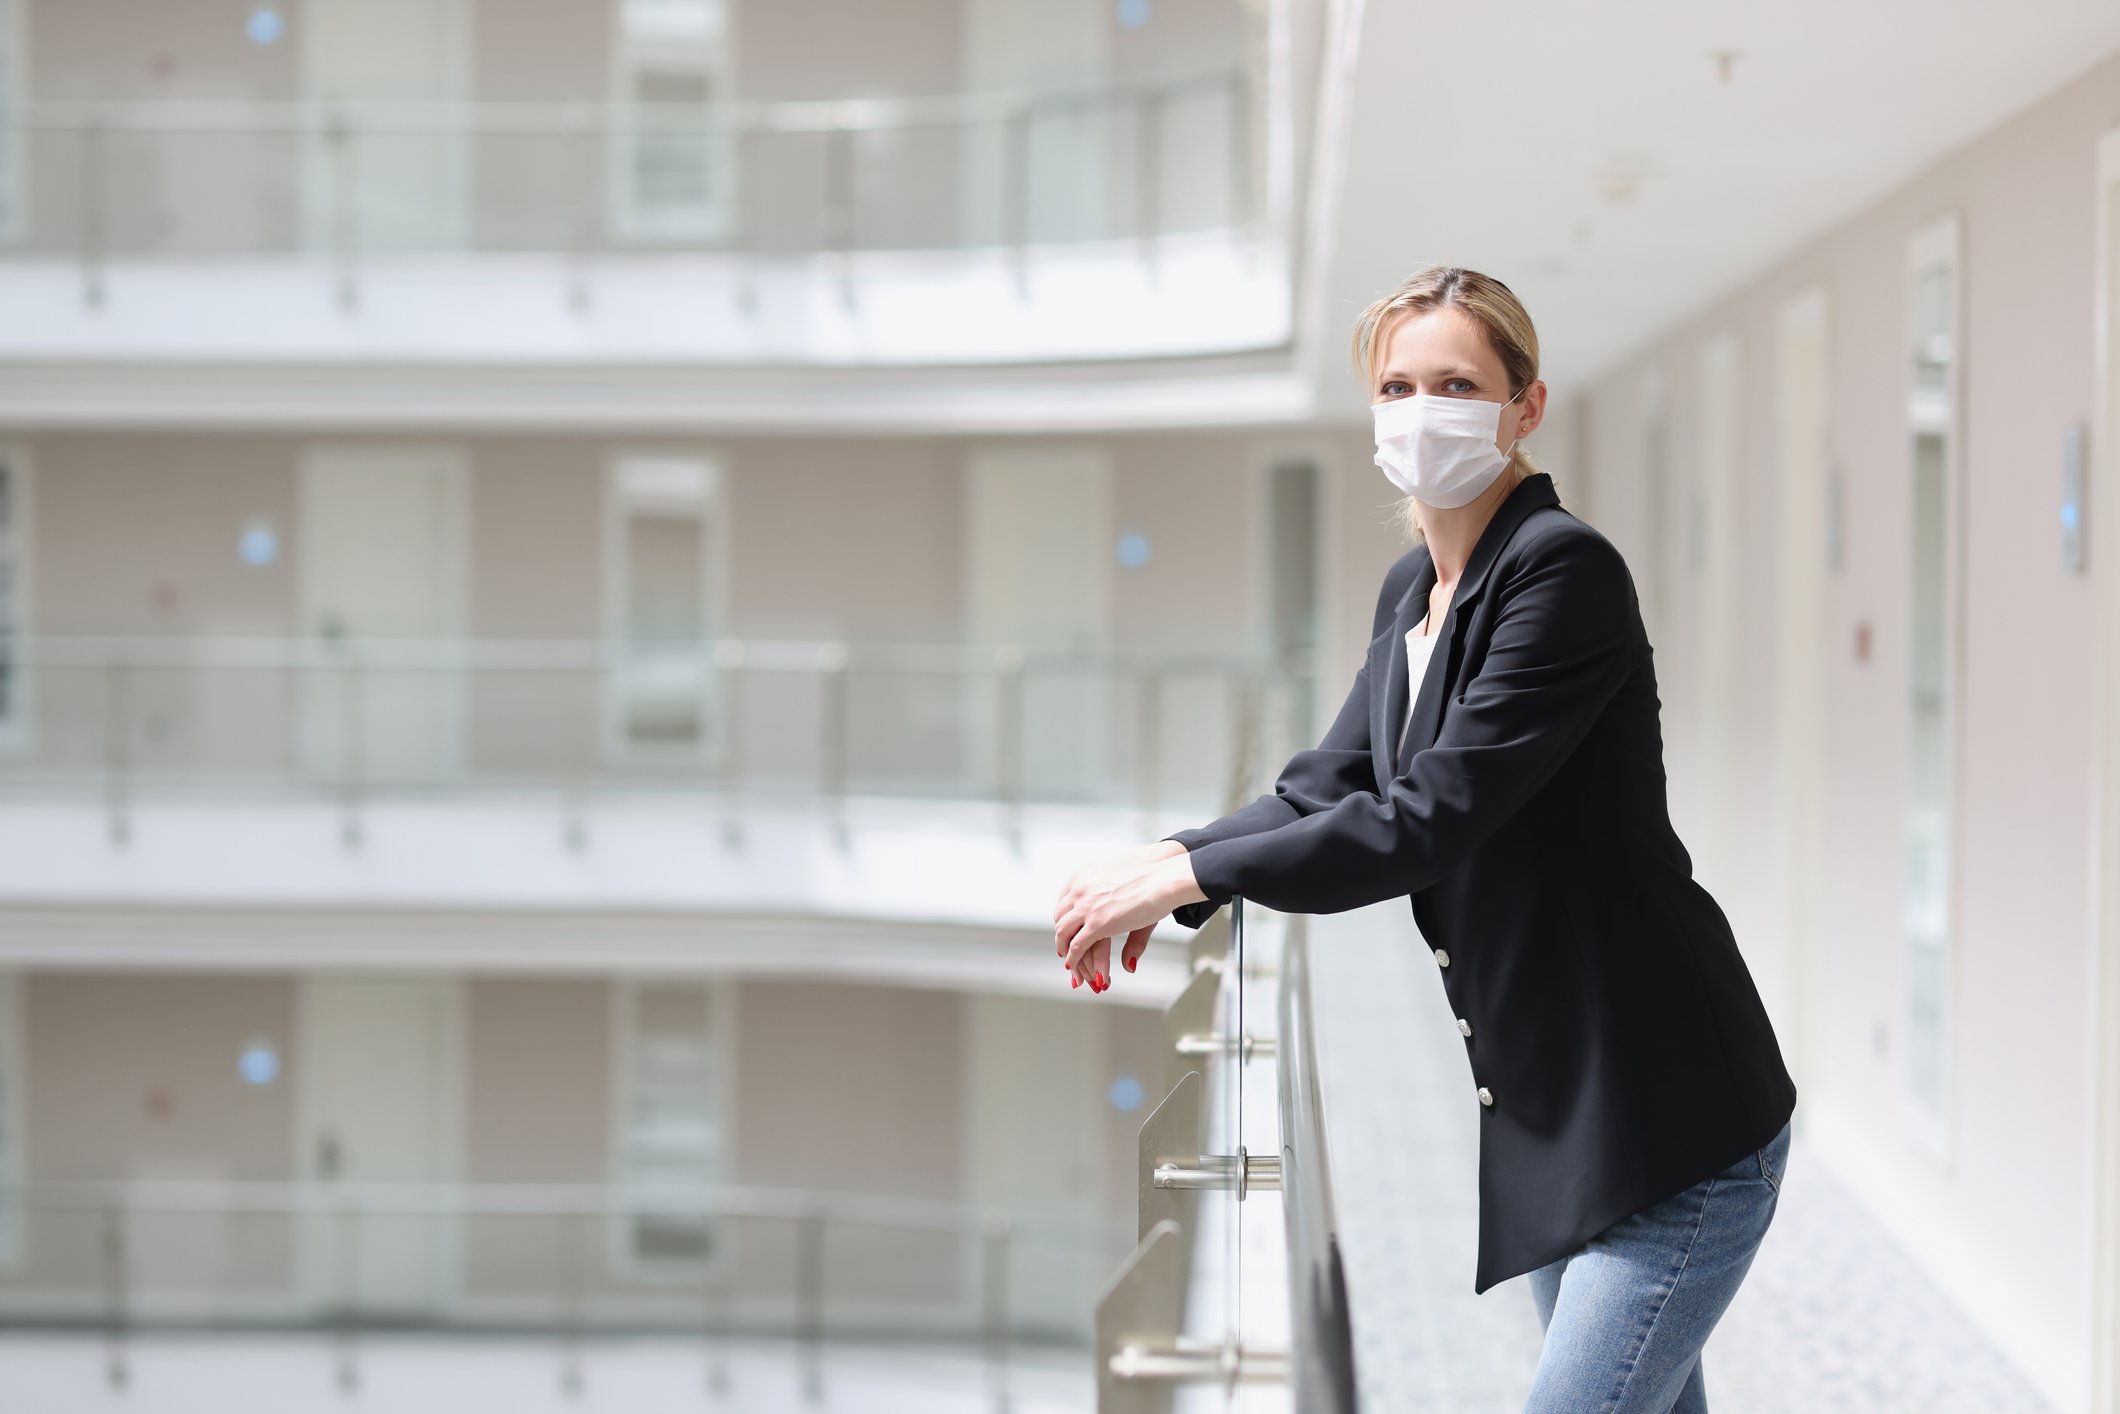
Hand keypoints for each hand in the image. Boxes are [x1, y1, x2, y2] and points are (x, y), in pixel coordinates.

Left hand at [1052, 843, 1204, 992]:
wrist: (1162, 877)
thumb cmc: (1150, 875)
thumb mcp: (1125, 885)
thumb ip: (1117, 902)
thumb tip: (1119, 917)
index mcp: (1083, 874)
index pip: (1064, 898)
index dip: (1064, 915)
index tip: (1067, 925)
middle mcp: (1080, 888)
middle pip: (1060, 916)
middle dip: (1061, 933)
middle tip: (1063, 945)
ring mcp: (1086, 906)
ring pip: (1063, 932)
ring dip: (1064, 948)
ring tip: (1068, 959)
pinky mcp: (1097, 924)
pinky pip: (1077, 945)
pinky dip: (1073, 958)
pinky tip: (1074, 964)